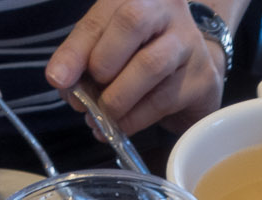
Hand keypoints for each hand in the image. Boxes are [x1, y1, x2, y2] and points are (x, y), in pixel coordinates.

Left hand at [46, 0, 227, 137]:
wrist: (196, 69)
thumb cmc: (144, 53)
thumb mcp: (109, 47)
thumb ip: (84, 59)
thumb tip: (64, 84)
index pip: (100, 17)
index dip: (76, 49)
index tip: (58, 79)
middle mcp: (165, 10)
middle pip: (132, 22)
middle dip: (103, 63)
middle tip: (90, 94)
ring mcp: (189, 42)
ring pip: (150, 64)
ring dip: (119, 98)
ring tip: (104, 116)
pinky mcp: (203, 78)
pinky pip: (164, 99)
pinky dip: (136, 118)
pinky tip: (121, 126)